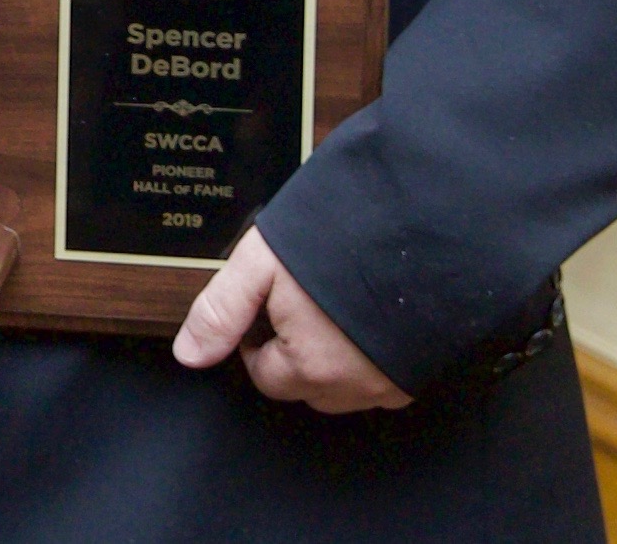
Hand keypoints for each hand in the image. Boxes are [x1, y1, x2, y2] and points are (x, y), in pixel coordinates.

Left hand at [171, 228, 410, 412]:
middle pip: (303, 387)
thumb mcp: (263, 263)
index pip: (265, 376)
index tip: (267, 307)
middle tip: (300, 302)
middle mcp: (355, 387)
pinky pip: (381, 381)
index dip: (257, 340)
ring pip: (343, 388)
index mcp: (312, 367)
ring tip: (333, 307)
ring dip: (331, 359)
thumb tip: (189, 356)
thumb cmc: (344, 240)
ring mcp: (392, 384)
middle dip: (292, 352)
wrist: (428, 228)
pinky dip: (368, 359)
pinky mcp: (421, 373)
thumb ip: (221, 312)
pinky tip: (367, 319)